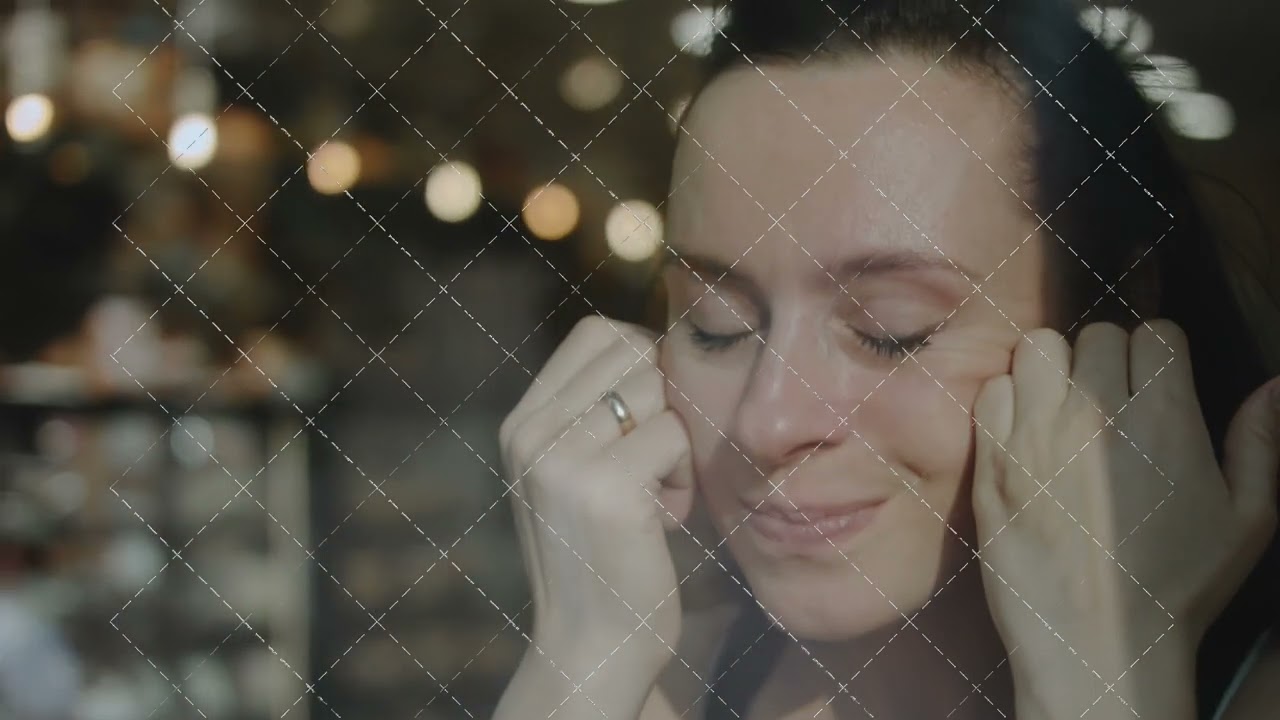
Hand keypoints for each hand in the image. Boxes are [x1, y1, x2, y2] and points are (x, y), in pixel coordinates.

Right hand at [500, 315, 695, 680]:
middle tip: (655, 458)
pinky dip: (686, 476)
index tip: (653, 416)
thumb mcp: (572, 472)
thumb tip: (657, 342)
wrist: (591, 649)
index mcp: (521, 423)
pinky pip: (676, 435)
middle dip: (665, 397)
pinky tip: (664, 519)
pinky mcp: (606, 488)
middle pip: (634, 349)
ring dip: (677, 439)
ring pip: (659, 388)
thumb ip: (592, 411)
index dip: (643, 358)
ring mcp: (563, 458)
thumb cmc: (602, 557)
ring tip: (658, 492)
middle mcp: (530, 432)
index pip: (596, 332)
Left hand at [970, 321, 1278, 718]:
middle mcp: (1096, 414)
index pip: (1156, 332)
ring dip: (1053, 370)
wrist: (1097, 641)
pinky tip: (1026, 432)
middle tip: (1110, 401)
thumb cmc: (1178, 586)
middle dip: (1107, 360)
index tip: (1155, 385)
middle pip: (1096, 335)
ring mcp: (1036, 433)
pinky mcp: (992, 459)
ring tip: (1064, 407)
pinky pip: (992, 390)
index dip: (1158, 355)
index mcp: (1165, 419)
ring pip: (1039, 349)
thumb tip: (1274, 385)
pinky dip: (1008, 401)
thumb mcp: (1246, 520)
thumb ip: (1260, 443)